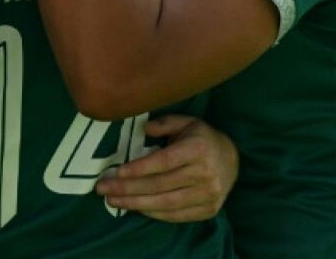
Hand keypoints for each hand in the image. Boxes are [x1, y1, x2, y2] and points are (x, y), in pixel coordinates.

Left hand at [95, 115, 237, 222]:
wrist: (231, 159)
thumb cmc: (201, 138)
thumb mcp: (185, 122)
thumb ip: (164, 123)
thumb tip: (144, 128)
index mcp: (198, 149)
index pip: (164, 162)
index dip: (140, 168)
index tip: (118, 172)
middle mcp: (205, 173)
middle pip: (161, 185)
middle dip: (129, 188)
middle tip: (104, 189)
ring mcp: (208, 194)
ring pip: (167, 203)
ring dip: (137, 204)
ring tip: (114, 201)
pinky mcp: (209, 210)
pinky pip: (177, 215)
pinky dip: (155, 213)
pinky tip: (136, 208)